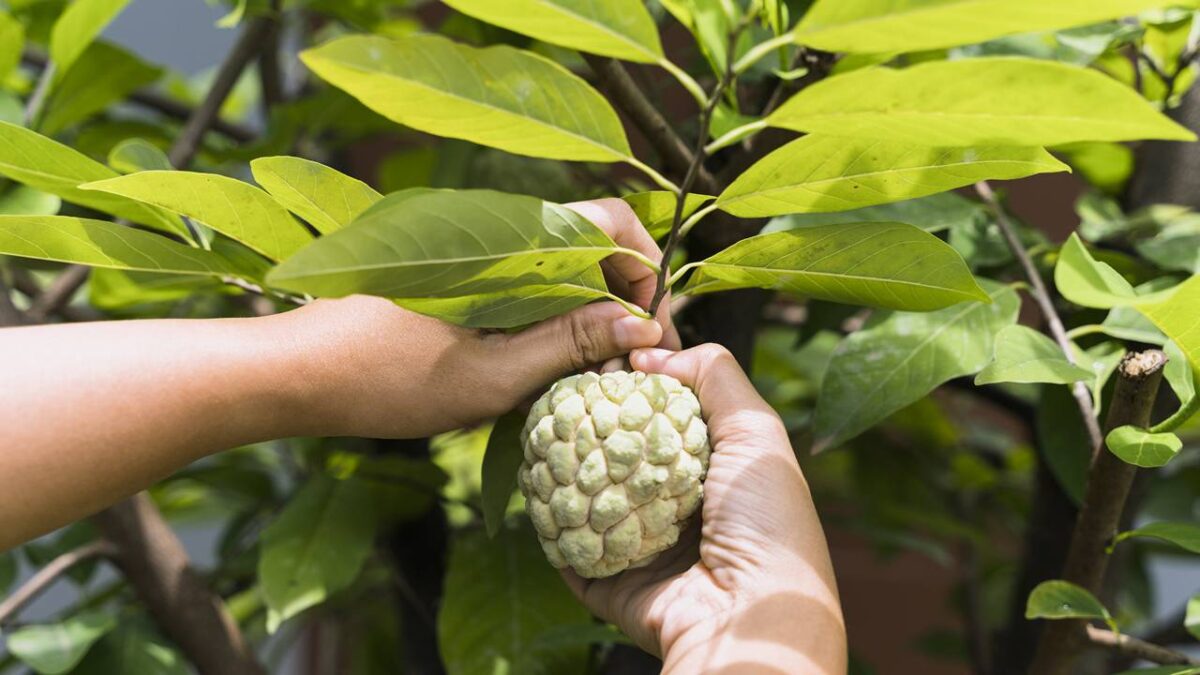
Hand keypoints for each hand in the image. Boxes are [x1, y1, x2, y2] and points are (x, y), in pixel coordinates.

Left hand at [276, 198, 679, 438]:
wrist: (291, 372)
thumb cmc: (382, 379)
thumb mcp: (489, 378)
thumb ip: (569, 344)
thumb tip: (639, 325)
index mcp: (504, 239)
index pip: (609, 221)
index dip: (643, 272)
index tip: (647, 333)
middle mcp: (491, 225)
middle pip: (591, 238)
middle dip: (621, 295)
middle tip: (625, 361)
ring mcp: (471, 244)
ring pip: (559, 259)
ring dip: (587, 306)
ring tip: (589, 368)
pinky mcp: (454, 267)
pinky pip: (525, 273)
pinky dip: (550, 309)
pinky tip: (544, 358)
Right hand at [562, 345, 845, 673]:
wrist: (747, 619)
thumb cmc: (765, 521)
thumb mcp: (757, 431)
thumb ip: (714, 376)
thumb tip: (651, 356)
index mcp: (715, 467)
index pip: (664, 411)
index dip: (635, 377)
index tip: (603, 346)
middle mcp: (677, 503)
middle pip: (621, 447)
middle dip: (590, 414)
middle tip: (558, 380)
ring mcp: (641, 543)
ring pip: (588, 493)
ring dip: (561, 463)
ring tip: (533, 422)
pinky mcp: (609, 579)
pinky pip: (568, 544)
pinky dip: (548, 517)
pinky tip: (528, 478)